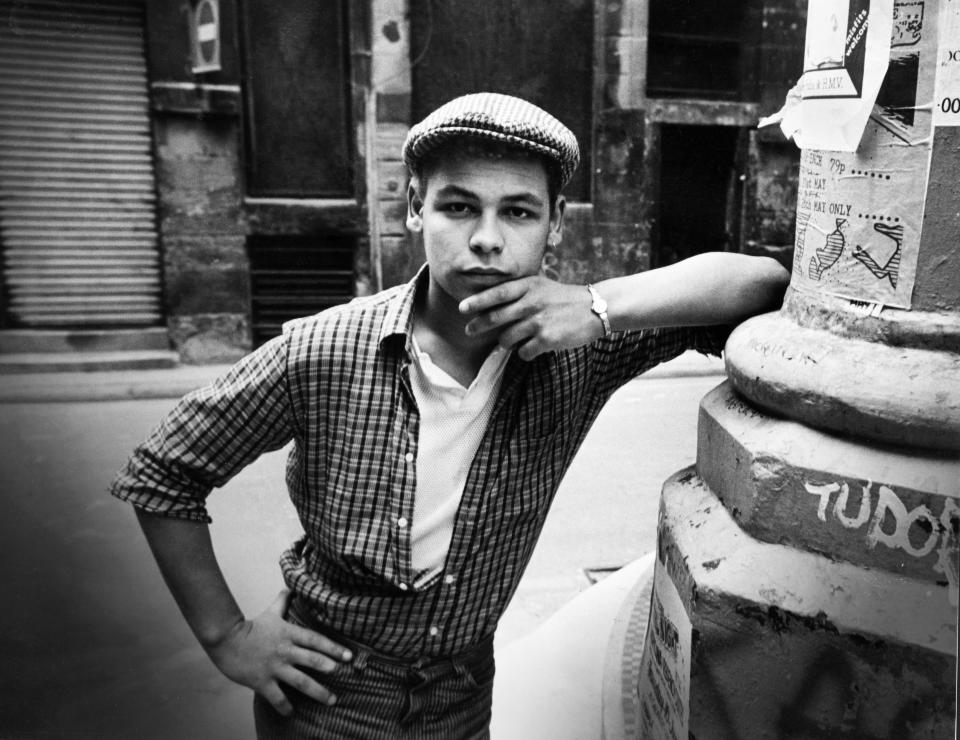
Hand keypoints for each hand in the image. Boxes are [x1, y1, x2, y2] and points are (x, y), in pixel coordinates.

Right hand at [204, 590, 352, 715]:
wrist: (225, 640)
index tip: (348, 656)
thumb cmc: (250, 627)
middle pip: (311, 659)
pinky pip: (277, 697)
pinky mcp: (262, 681)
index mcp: (289, 634)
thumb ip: (283, 602)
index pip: (315, 640)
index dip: (333, 647)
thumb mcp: (270, 612)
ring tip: (331, 700)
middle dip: (328, 667)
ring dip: (317, 691)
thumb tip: (292, 587)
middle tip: (343, 674)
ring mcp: (274, 667)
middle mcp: (285, 651)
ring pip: (300, 681)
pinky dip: (285, 706)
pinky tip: (292, 713)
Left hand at [459, 276, 602, 359]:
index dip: (477, 302)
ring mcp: (538, 321)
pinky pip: (523, 352)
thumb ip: (518, 292)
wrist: (596, 308)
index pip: (496, 293)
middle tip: (469, 331)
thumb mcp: (541, 286)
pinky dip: (525, 352)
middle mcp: (531, 302)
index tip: (462, 308)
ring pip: (506, 338)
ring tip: (516, 339)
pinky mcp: (547, 339)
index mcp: (529, 286)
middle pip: (495, 317)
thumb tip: (490, 304)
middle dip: (479, 326)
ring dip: (506, 342)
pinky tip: (534, 347)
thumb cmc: (563, 298)